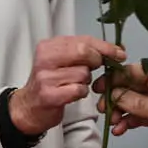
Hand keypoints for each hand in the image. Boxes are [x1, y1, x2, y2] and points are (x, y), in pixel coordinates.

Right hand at [11, 36, 126, 137]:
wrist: (28, 107)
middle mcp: (45, 59)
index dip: (104, 46)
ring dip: (86, 81)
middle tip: (96, 68)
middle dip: (96, 61)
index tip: (119, 53)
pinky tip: (72, 94)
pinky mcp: (50, 95)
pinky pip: (79, 90)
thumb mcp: (61, 61)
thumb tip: (116, 49)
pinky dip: (81, 92)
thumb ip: (84, 52)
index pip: (83, 40)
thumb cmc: (49, 83)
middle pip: (84, 52)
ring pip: (84, 73)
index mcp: (48, 46)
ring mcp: (46, 77)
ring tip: (74, 84)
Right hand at [100, 64, 147, 147]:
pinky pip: (139, 115)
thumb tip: (114, 95)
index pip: (132, 72)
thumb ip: (133, 101)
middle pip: (130, 88)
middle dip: (116, 99)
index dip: (114, 79)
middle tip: (103, 108)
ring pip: (133, 103)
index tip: (100, 87)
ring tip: (112, 122)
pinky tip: (120, 129)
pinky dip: (129, 121)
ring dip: (121, 112)